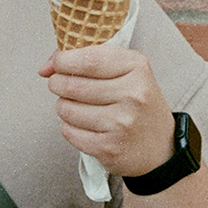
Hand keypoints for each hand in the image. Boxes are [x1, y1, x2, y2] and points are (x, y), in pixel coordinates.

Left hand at [38, 45, 175, 176]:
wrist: (161, 148)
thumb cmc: (138, 103)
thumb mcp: (125, 71)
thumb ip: (86, 59)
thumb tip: (45, 67)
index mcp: (136, 68)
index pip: (87, 59)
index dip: (62, 60)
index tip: (56, 63)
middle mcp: (132, 94)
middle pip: (71, 84)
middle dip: (57, 83)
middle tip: (61, 85)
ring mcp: (121, 123)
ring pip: (66, 108)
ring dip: (63, 106)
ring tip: (77, 107)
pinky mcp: (109, 147)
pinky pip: (68, 132)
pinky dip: (69, 127)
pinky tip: (84, 125)